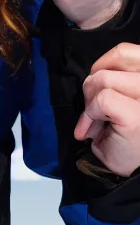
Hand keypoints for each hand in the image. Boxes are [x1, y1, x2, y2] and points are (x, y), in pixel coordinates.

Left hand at [75, 42, 139, 176]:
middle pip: (113, 63)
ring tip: (94, 121)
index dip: (105, 63)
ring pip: (104, 79)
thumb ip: (116, 78)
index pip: (127, 50)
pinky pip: (101, 99)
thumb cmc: (129, 138)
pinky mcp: (136, 116)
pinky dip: (90, 114)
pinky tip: (92, 131)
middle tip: (94, 110)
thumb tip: (93, 75)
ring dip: (90, 100)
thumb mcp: (125, 96)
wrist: (134, 174)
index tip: (99, 85)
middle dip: (93, 85)